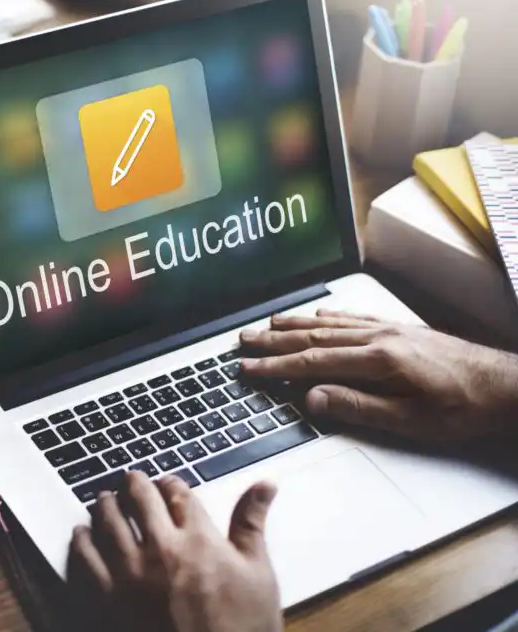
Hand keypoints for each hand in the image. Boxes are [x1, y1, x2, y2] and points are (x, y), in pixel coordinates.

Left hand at [69, 472, 282, 631]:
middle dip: (134, 484)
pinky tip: (81, 533)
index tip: (166, 482)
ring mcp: (132, 572)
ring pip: (109, 521)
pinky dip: (82, 539)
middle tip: (129, 480)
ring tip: (104, 499)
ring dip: (106, 505)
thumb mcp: (258, 574)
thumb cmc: (242, 629)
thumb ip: (251, 524)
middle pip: (139, 498)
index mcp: (200, 539)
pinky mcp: (109, 597)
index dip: (170, 482)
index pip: (178, 492)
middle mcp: (162, 548)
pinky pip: (86, 557)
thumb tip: (264, 485)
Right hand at [239, 310, 517, 440]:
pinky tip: (318, 314)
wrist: (507, 385)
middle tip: (244, 341)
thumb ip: (357, 407)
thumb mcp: (409, 420)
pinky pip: (355, 317)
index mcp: (376, 360)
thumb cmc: (462, 407)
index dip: (275, 367)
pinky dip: (329, 316)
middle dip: (274, 340)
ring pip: (330, 323)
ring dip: (294, 324)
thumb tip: (312, 398)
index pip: (312, 362)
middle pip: (313, 336)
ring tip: (267, 324)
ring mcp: (388, 330)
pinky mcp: (400, 330)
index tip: (248, 369)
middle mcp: (378, 338)